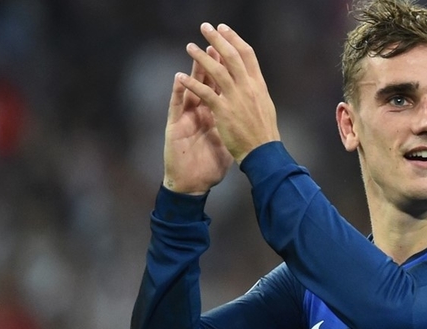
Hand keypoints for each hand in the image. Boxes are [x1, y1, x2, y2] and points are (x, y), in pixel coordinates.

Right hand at [163, 47, 233, 194]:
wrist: (192, 185)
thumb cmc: (209, 167)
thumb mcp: (226, 144)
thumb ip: (234, 129)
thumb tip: (251, 122)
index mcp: (214, 116)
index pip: (222, 90)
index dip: (228, 74)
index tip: (237, 58)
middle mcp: (200, 113)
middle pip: (207, 84)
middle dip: (212, 64)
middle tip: (216, 44)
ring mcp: (187, 118)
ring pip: (190, 89)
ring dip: (194, 71)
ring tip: (196, 52)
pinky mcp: (175, 127)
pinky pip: (176, 106)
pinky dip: (178, 92)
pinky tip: (179, 78)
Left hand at [179, 23, 279, 162]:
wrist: (263, 152)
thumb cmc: (264, 133)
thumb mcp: (265, 106)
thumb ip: (256, 91)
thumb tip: (252, 80)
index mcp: (259, 85)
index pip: (247, 54)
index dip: (234, 39)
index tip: (224, 29)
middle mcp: (248, 87)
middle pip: (231, 56)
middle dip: (217, 39)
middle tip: (205, 27)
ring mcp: (236, 98)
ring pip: (216, 71)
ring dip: (200, 58)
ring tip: (189, 47)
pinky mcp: (224, 111)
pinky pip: (204, 93)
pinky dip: (191, 84)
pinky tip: (180, 77)